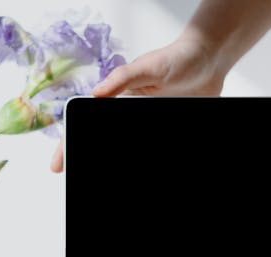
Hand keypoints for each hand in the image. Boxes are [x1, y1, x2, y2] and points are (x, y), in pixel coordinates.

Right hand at [50, 35, 225, 171]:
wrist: (209, 63)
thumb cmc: (176, 59)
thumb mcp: (147, 67)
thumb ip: (122, 78)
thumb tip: (94, 94)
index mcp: (117, 97)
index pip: (86, 122)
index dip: (69, 143)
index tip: (60, 163)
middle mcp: (127, 112)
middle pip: (100, 140)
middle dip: (86, 159)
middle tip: (77, 178)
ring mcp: (144, 123)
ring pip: (123, 148)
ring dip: (114, 165)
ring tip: (101, 183)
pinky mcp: (162, 129)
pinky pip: (151, 152)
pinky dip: (145, 165)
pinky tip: (140, 179)